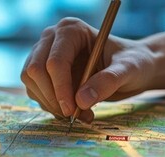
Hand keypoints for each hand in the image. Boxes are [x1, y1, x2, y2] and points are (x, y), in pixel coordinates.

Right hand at [21, 17, 157, 121]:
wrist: (131, 69)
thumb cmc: (132, 63)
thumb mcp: (128, 70)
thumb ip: (107, 82)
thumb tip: (81, 101)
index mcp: (71, 30)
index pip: (55, 61)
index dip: (60, 87)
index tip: (72, 110)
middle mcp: (52, 39)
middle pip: (36, 71)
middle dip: (53, 98)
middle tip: (76, 116)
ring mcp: (44, 54)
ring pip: (31, 83)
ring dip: (52, 105)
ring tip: (82, 115)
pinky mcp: (43, 73)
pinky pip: (36, 92)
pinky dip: (51, 107)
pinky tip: (74, 111)